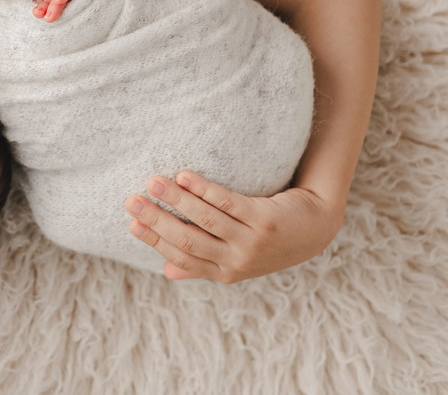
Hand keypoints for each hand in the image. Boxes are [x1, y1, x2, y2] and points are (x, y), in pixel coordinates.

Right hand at [124, 172, 342, 282]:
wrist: (316, 227)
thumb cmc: (269, 240)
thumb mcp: (238, 259)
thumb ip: (204, 264)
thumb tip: (167, 271)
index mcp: (224, 271)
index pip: (181, 257)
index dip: (155, 241)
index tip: (131, 223)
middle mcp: (237, 261)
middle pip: (188, 240)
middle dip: (157, 220)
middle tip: (132, 201)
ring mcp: (251, 241)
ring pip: (205, 220)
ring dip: (175, 200)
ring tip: (152, 182)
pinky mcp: (265, 219)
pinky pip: (228, 203)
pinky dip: (204, 190)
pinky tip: (185, 176)